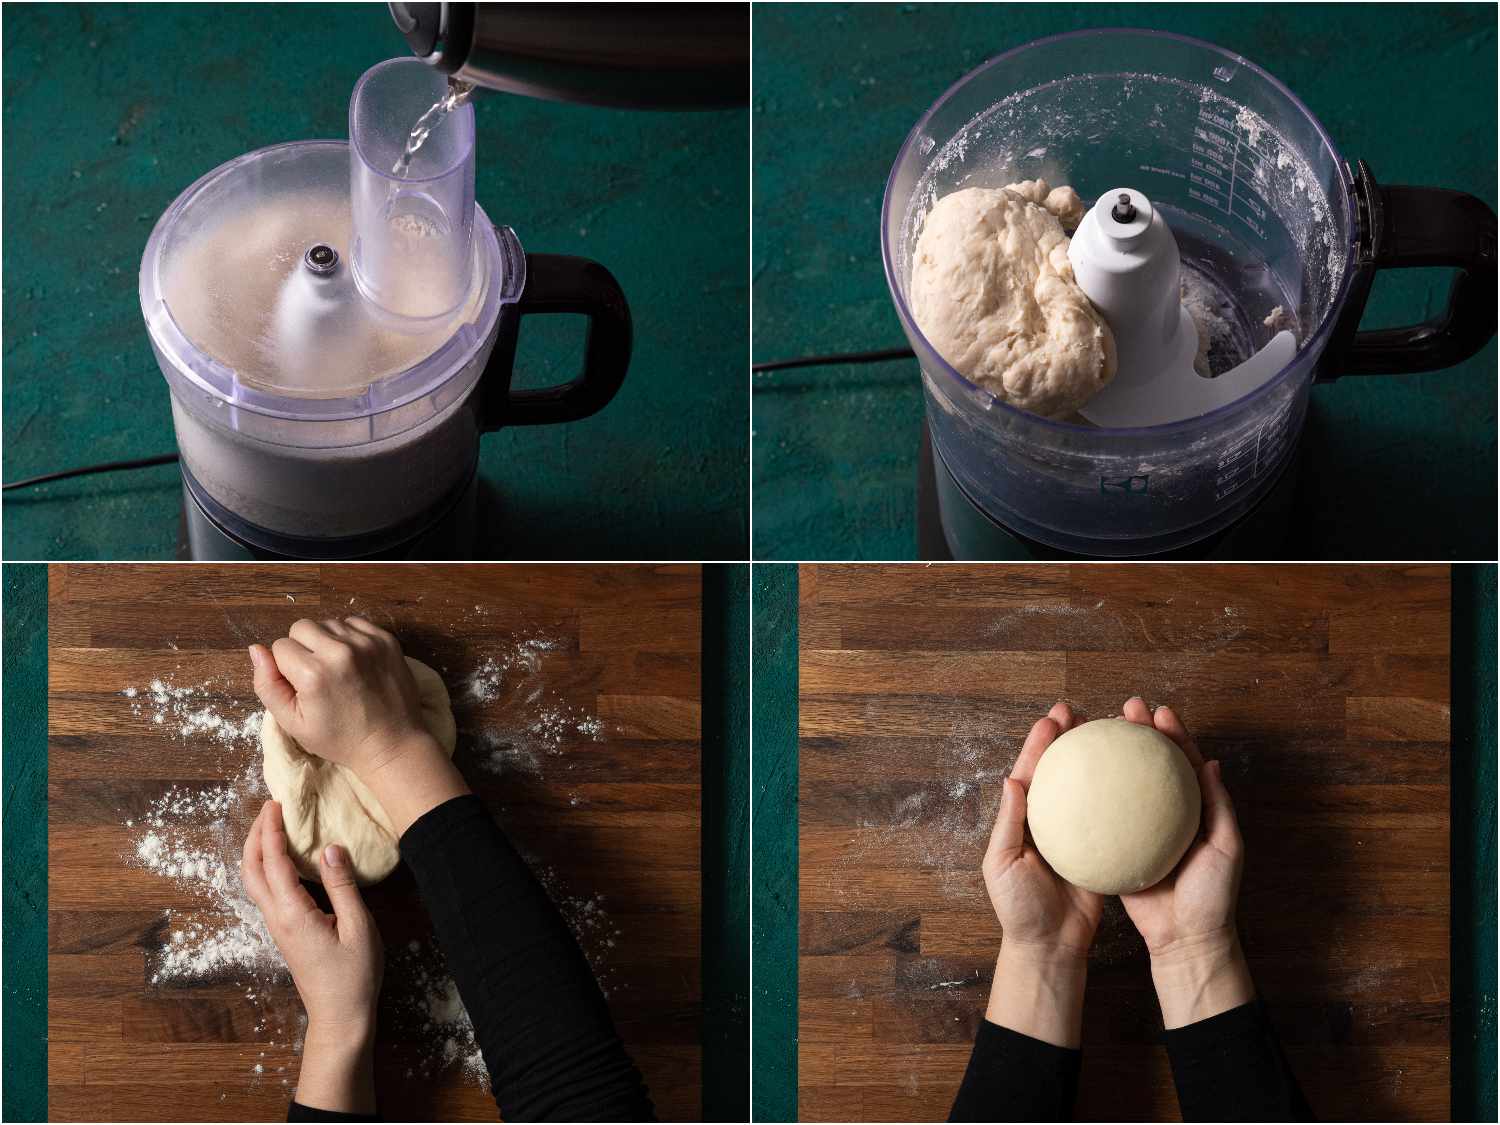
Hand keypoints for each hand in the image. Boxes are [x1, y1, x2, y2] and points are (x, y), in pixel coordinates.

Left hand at [241, 801, 380, 1112]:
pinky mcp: (284, 931)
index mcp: (293, 913)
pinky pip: (265, 890)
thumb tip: (330, 847)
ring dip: (257, 849)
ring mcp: (277, 926)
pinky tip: (284, 858)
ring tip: (273, 826)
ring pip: (253, 881)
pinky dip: (266, 866)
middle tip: (270, 807)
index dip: (271, 829)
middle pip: (250, 869)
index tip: (276, 803)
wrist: (340, 1016)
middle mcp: (277, 917)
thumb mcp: (359, 926)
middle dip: (254, 834)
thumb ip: (343, 885)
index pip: (273, 861)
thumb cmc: (354, 975)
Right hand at [250, 619, 468, 833]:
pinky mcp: (387, 639)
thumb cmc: (339, 738)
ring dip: (327, 641)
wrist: (392, 743)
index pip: (280, 646)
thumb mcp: (293, 722)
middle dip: (303, 648)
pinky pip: (355, 622)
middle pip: (302, 627)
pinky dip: (350, 637)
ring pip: (328, 623)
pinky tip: (355, 662)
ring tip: (338, 670)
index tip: (303, 687)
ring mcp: (368, 643)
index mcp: (313, 673)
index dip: (286, 667)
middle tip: (317, 676)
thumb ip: (267, 685)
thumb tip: (255, 649)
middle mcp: (341, 651)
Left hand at [981, 703, 1100, 1046]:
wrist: (1050, 947)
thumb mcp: (1003, 866)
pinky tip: (1137, 779)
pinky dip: (1119, 795)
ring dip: (1094, 758)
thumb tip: (1011, 780)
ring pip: (1086, 787)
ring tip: (1111, 731)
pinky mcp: (1100, 851)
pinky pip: (1111, 817)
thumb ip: (1008, 824)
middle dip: (1068, 738)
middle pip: (1060, 770)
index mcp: (1023, 819)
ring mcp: (1076, 834)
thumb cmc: (1019, 910)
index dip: (1041, 742)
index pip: (1032, 771)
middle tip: (1082, 712)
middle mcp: (1049, 820)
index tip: (1055, 717)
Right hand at [1116, 698, 1253, 1027]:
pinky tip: (1077, 778)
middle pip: (1150, 764)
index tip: (1157, 710)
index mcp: (1194, 809)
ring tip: (1098, 731)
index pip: (1182, 762)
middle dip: (1138, 733)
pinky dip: (1092, 796)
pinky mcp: (1118, 849)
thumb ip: (1219, 806)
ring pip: (1125, 784)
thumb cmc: (1213, 897)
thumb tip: (1211, 764)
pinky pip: (1102, 818)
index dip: (1171, 734)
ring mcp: (1140, 830)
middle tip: (1124, 710)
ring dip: (1113, 756)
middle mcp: (1165, 814)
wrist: (1185, 940)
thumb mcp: (1227, 848)